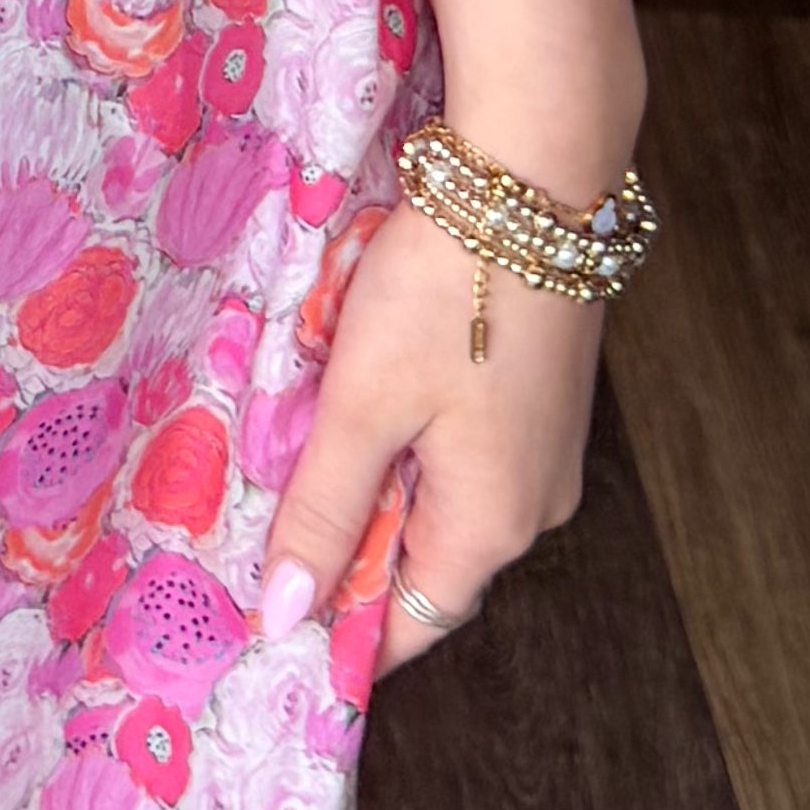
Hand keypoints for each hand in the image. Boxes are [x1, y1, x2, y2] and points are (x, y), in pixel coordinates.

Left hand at [258, 195, 599, 679]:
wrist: (532, 179)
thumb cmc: (445, 292)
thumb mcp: (363, 404)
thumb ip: (325, 510)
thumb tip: (286, 615)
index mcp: (494, 524)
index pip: (413, 622)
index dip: (343, 630)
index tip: (271, 625)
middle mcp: (536, 503)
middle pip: (426, 560)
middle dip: (349, 548)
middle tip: (264, 523)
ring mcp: (546, 447)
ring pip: (441, 498)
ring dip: (374, 483)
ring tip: (301, 447)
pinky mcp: (540, 396)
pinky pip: (464, 449)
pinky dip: (407, 439)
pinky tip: (360, 396)